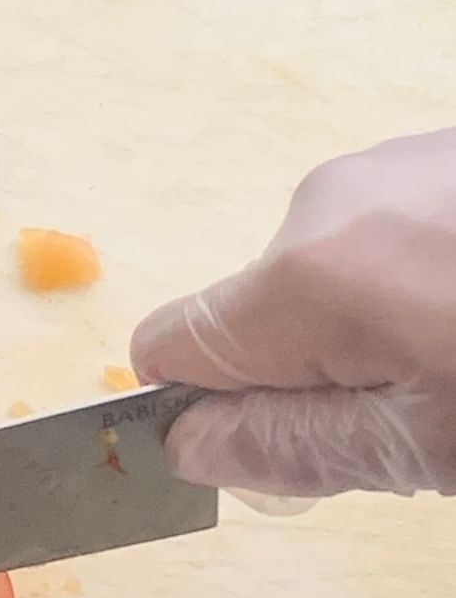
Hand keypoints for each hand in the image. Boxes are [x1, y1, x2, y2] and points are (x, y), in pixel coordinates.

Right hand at [132, 129, 455, 496]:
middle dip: (320, 370)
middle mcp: (325, 203)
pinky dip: (425, 276)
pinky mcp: (440, 150)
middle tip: (430, 407)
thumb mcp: (431, 442)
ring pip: (332, 276)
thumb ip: (293, 446)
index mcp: (302, 278)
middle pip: (261, 316)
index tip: (289, 443)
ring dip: (380, 321)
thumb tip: (185, 444)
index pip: (168, 348)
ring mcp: (390, 164)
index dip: (208, 410)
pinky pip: (389, 234)